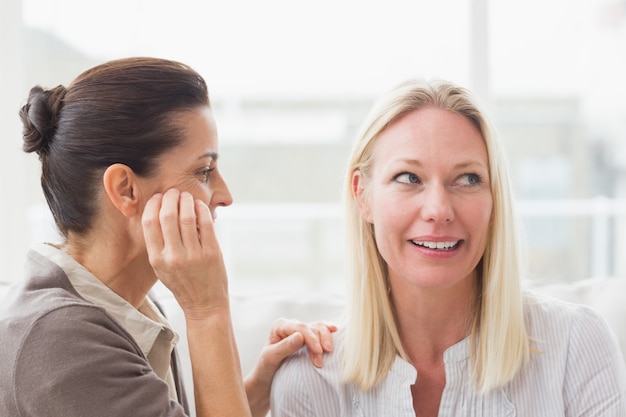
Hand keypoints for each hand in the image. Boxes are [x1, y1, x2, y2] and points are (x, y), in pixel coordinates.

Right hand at [142, 189, 228, 317]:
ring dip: (186, 200)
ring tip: (186, 196)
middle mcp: (173, 257)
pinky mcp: (211, 253)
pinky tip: (200, 205)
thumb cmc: (182, 284)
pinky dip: (202, 209)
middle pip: (167, 215)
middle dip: (169, 198)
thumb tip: (157, 212)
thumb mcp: (161, 268)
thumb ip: (158, 244)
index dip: (153, 204)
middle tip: (173, 192)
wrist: (204, 305)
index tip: (158, 197)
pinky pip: (205, 223)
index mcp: (157, 259)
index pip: (149, 223)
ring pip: (186, 217)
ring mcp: (193, 255)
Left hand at [244, 319, 336, 416]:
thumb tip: (300, 336)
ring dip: (326, 339)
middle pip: (311, 328)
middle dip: (319, 342)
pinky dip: (328, 332)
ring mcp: (302, 331)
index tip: (318, 353)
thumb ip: (284, 347)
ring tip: (329, 351)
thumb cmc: (266, 368)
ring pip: (319, 328)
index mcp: (280, 326)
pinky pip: (322, 331)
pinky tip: (335, 331)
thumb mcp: (270, 358)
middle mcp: (292, 326)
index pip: (300, 328)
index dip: (311, 339)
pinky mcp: (309, 339)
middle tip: (321, 361)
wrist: (267, 380)